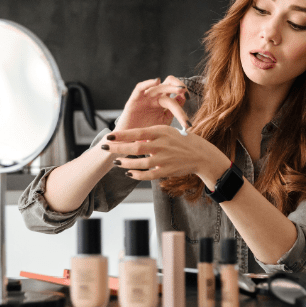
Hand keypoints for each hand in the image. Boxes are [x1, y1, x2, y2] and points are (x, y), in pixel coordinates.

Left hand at [102, 126, 228, 183]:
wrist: (201, 155)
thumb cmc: (182, 141)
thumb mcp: (167, 132)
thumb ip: (150, 135)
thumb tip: (132, 138)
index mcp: (161, 132)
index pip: (137, 132)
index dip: (122, 135)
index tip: (109, 135)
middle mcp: (162, 145)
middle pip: (135, 148)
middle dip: (117, 148)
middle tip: (104, 147)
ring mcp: (164, 159)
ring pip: (140, 163)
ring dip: (125, 163)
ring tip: (115, 162)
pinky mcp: (167, 171)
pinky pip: (148, 175)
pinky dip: (137, 174)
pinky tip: (128, 173)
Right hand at [113, 76, 190, 131]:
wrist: (129, 142)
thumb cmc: (147, 134)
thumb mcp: (164, 123)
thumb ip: (174, 112)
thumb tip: (184, 98)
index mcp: (164, 103)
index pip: (177, 96)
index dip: (185, 97)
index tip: (191, 101)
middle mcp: (156, 98)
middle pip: (169, 85)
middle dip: (179, 86)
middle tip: (186, 92)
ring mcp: (145, 98)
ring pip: (158, 87)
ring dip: (170, 86)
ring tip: (180, 89)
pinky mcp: (134, 100)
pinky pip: (140, 88)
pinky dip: (147, 83)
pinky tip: (156, 81)